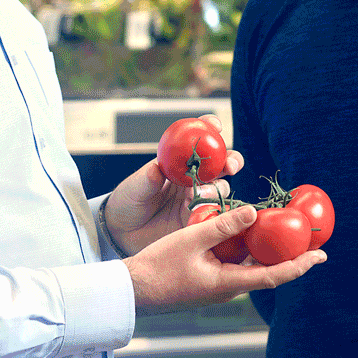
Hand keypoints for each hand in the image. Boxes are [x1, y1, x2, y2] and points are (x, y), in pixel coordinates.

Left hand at [102, 114, 241, 254]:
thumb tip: (155, 170)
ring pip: (221, 188)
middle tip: (230, 165)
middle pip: (221, 163)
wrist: (125, 232)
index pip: (198, 140)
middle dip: (231, 159)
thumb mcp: (133, 188)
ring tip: (202, 194)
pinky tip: (204, 213)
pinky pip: (215, 213)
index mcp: (178, 161)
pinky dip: (215, 211)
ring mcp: (198, 198)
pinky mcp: (200, 219)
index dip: (209, 128)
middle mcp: (193, 177)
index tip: (215, 126)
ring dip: (218, 188)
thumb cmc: (129, 202)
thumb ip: (146, 180)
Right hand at [125, 203, 324, 314]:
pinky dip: (245, 249)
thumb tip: (255, 212)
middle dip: (289, 254)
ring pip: (250, 266)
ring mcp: (218, 285)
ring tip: (282, 230)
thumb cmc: (157, 267)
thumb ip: (223, 225)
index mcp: (228, 283)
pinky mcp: (208, 280)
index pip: (274, 276)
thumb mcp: (191, 239)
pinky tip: (246, 232)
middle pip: (267, 270)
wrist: (132, 290)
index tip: (321, 256)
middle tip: (307, 237)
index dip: (300, 265)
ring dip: (266, 250)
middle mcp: (228, 288)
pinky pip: (234, 264)